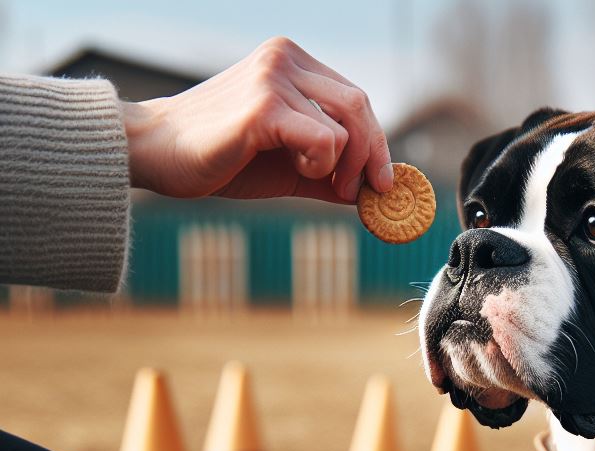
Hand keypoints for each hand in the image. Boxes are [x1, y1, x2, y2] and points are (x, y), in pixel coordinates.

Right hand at [121, 37, 392, 203]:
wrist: (159, 156)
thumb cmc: (223, 159)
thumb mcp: (289, 165)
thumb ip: (331, 173)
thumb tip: (375, 194)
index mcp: (292, 63)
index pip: (356, 100)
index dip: (377, 144)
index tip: (383, 183)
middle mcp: (285, 59)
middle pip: (360, 108)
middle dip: (372, 158)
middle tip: (362, 192)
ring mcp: (273, 77)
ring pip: (345, 128)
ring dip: (337, 166)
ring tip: (305, 173)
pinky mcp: (263, 105)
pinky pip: (325, 140)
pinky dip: (320, 165)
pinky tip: (292, 166)